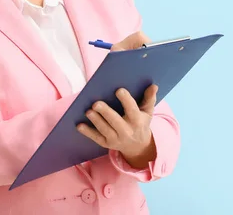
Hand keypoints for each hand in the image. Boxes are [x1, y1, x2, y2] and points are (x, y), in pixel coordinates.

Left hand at [77, 32, 157, 166]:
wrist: (138, 146)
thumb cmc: (140, 123)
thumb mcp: (147, 112)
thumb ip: (149, 98)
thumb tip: (153, 85)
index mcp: (137, 121)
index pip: (132, 110)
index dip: (126, 100)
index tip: (119, 90)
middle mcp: (127, 131)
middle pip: (116, 122)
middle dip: (106, 113)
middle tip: (96, 103)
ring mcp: (116, 139)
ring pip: (105, 130)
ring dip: (96, 121)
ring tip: (88, 111)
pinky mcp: (106, 143)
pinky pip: (96, 138)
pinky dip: (87, 132)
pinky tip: (79, 125)